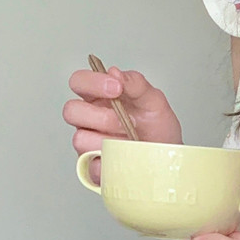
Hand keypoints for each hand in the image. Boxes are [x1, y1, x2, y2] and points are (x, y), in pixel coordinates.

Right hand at [63, 66, 182, 183]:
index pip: (79, 82)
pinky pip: (91, 165)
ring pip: (80, 139)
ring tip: (130, 142)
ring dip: (108, 140)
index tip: (116, 87)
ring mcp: (89, 143)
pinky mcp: (94, 167)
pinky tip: (126, 158)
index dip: (92, 82)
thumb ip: (136, 84)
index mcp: (99, 97)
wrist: (167, 158)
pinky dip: (110, 161)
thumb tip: (115, 73)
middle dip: (101, 116)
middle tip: (124, 121)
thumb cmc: (158, 129)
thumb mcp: (154, 101)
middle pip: (71, 111)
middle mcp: (89, 119)